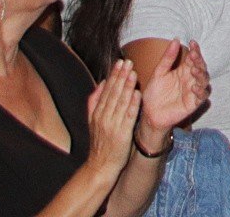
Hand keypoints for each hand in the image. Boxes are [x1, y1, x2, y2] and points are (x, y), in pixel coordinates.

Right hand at [82, 61, 142, 175]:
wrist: (100, 166)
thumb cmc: (100, 143)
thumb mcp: (92, 122)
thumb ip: (95, 102)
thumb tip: (101, 83)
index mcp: (97, 114)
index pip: (106, 90)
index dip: (114, 76)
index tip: (120, 62)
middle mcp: (103, 117)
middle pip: (113, 93)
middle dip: (121, 76)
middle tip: (128, 62)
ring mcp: (112, 125)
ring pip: (120, 102)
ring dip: (127, 86)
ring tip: (133, 72)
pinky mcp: (122, 134)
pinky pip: (128, 117)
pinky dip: (133, 104)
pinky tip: (138, 93)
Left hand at [138, 41, 209, 137]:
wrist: (149, 114)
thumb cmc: (154, 93)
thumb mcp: (159, 73)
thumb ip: (167, 58)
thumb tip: (176, 39)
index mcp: (183, 70)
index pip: (193, 57)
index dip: (195, 50)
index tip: (192, 42)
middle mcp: (190, 79)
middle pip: (201, 67)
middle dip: (199, 60)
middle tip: (194, 55)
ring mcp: (193, 91)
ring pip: (204, 80)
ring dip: (201, 74)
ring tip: (194, 70)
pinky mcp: (193, 103)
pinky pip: (202, 96)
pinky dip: (201, 91)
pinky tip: (194, 87)